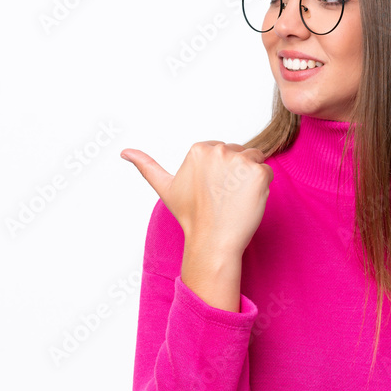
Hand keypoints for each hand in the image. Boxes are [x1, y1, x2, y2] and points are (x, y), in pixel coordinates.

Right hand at [121, 141, 272, 255]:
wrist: (212, 241)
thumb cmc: (191, 216)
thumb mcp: (166, 188)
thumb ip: (146, 165)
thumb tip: (123, 151)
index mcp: (199, 149)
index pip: (223, 151)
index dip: (221, 173)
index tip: (211, 191)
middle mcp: (219, 150)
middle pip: (240, 154)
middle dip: (236, 174)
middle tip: (223, 198)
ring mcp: (240, 160)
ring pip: (255, 161)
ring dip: (249, 180)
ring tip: (234, 200)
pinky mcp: (258, 173)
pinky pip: (267, 173)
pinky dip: (262, 188)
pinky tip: (247, 202)